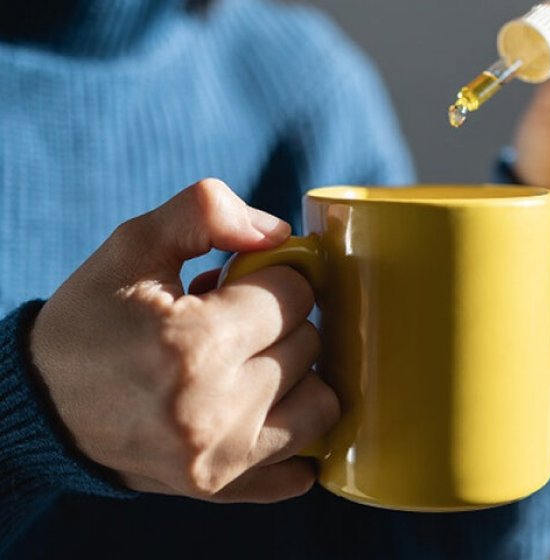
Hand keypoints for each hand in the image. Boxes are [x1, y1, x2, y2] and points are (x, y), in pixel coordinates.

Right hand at [30, 179, 339, 502]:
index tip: (240, 284)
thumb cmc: (91, 322)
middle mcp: (214, 411)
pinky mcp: (221, 488)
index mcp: (193, 344)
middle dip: (279, 322)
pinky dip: (293, 433)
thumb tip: (278, 231)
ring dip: (295, 374)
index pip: (294, 294)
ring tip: (247, 364)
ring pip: (322, 401)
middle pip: (309, 344)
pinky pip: (301, 468)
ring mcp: (222, 459)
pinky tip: (263, 412)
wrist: (43, 405)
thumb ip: (206, 213)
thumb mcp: (133, 247)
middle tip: (232, 322)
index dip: (271, 278)